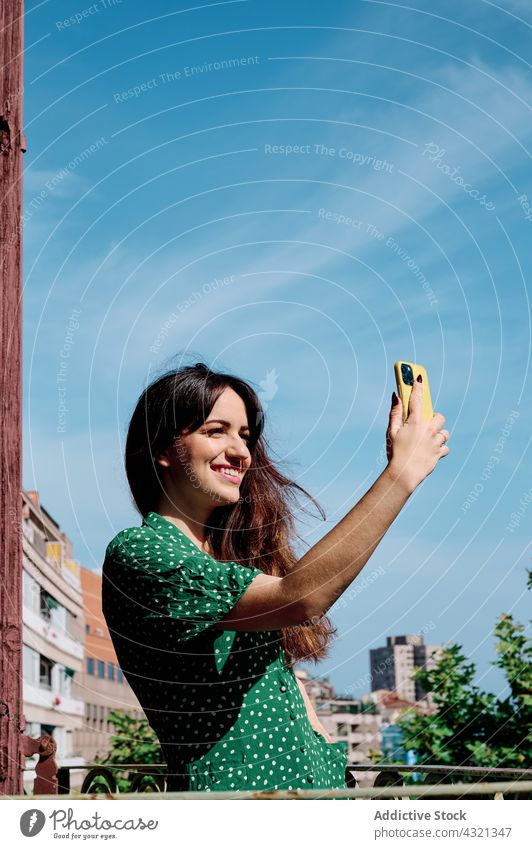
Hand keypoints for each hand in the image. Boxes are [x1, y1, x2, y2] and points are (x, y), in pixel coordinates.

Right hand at [385, 377, 449, 492]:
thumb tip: (395, 396)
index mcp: (415, 422)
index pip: (417, 399)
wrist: (404, 474)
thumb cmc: (395, 452)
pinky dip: (440, 449)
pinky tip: (431, 451)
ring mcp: (435, 442)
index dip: (417, 387)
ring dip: (438, 434)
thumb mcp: (391, 432)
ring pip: (444, 432)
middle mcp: (428, 430)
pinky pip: (445, 448)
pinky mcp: (439, 453)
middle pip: (439, 416)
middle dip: (434, 418)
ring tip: (428, 440)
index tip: (419, 378)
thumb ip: (394, 413)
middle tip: (425, 424)